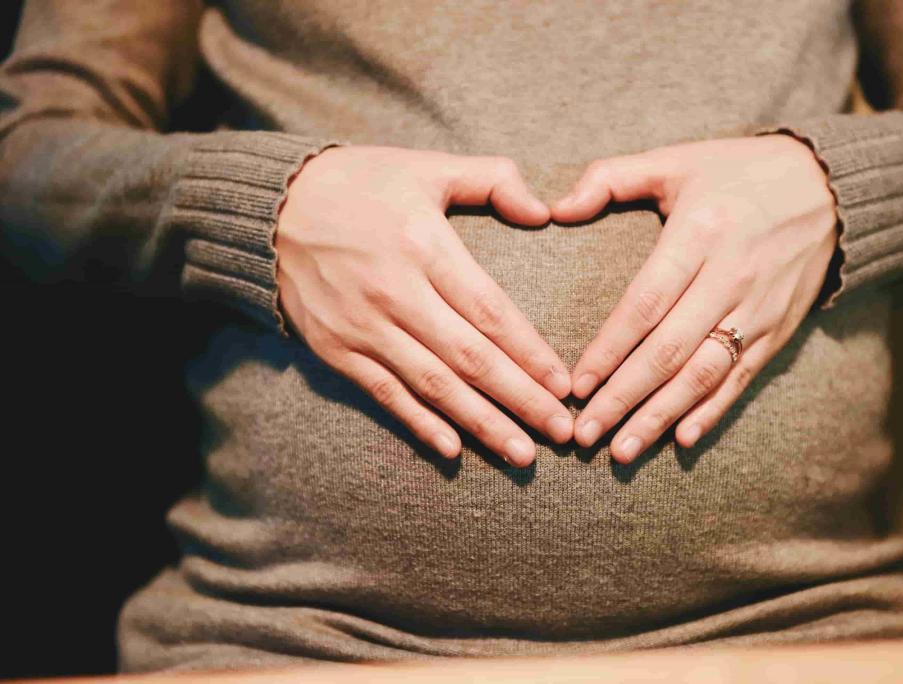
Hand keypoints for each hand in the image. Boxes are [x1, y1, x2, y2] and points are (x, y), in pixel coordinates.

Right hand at [275, 145, 573, 466]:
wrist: (271, 206)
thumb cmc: (361, 183)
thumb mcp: (427, 166)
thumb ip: (492, 180)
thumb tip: (544, 211)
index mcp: (424, 245)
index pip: (490, 311)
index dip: (531, 353)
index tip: (564, 385)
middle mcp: (394, 292)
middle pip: (470, 358)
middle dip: (521, 399)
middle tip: (562, 433)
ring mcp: (362, 326)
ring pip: (433, 385)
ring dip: (482, 423)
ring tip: (523, 453)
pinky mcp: (336, 349)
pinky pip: (385, 394)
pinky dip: (419, 424)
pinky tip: (454, 450)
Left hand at [549, 134, 838, 462]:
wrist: (829, 186)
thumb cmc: (737, 172)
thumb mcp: (675, 160)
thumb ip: (610, 178)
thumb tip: (556, 209)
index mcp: (699, 233)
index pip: (646, 303)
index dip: (609, 349)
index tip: (576, 385)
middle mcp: (731, 276)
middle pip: (670, 350)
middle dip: (623, 397)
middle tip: (585, 434)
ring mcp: (759, 308)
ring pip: (704, 374)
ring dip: (661, 417)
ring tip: (622, 451)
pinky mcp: (779, 329)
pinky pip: (742, 377)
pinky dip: (713, 411)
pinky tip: (682, 439)